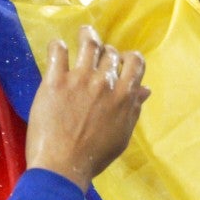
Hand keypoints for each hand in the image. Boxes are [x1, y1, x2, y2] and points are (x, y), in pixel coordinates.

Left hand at [24, 26, 148, 187]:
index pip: (135, 62)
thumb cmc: (94, 157)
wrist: (62, 166)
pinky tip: (58, 48)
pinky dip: (59, 46)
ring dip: (88, 35)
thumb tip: (144, 90)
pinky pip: (58, 51)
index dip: (130, 58)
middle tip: (98, 55)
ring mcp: (79, 80)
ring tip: (84, 33)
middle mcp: (104, 83)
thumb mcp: (122, 135)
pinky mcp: (55, 81)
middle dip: (107, 51)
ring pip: (89, 43)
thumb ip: (133, 109)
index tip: (122, 61)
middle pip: (111, 52)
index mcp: (124, 97)